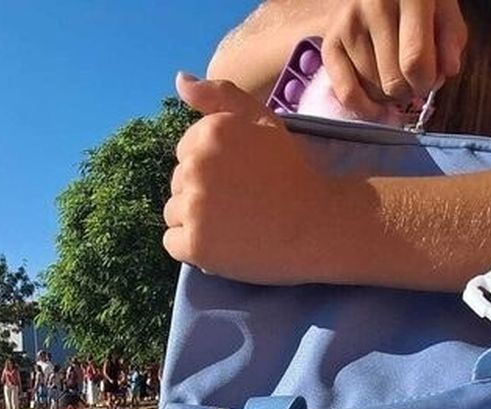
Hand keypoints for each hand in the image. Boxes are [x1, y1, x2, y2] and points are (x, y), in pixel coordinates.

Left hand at [164, 74, 352, 284]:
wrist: (317, 224)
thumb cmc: (291, 172)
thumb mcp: (262, 120)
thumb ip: (220, 96)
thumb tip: (180, 80)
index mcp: (209, 132)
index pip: (184, 153)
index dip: (213, 169)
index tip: (241, 178)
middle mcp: (195, 165)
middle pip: (179, 183)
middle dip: (204, 193)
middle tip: (244, 202)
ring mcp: (193, 206)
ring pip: (174, 213)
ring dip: (197, 221)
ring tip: (236, 223)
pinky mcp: (194, 242)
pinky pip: (172, 243)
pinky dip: (193, 247)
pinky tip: (224, 243)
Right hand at [321, 0, 466, 113]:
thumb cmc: (414, 4)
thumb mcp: (444, 10)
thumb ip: (452, 39)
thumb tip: (446, 71)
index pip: (415, 59)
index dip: (426, 82)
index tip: (429, 81)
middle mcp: (374, 5)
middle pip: (393, 80)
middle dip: (409, 90)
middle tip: (412, 80)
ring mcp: (349, 24)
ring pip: (373, 89)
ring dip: (388, 95)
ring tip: (394, 76)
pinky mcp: (330, 43)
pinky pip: (346, 93)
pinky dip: (365, 108)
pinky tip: (377, 107)